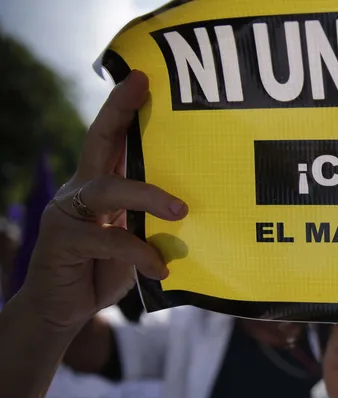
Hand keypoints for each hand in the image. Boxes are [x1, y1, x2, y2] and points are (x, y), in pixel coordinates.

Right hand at [16, 71, 187, 330]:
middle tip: (145, 90)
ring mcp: (68, 214)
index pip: (111, 138)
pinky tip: (161, 267)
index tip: (143, 78)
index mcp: (101, 185)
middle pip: (98, 141)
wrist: (64, 310)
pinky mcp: (63, 242)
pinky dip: (139, 252)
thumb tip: (205, 211)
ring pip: (108, 188)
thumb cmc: (107, 270)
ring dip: (148, 195)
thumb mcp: (137, 241)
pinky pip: (108, 240)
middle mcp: (81, 191)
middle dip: (120, 112)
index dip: (124, 107)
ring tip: (181, 210)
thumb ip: (157, 223)